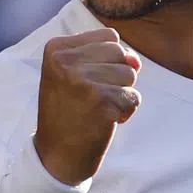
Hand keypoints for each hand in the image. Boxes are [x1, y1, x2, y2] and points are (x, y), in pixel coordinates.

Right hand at [33, 28, 140, 184]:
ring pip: (130, 75)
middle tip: (93, 98)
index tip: (89, 81)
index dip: (110, 60)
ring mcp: (83, 81)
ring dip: (121, 95)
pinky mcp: (102, 102)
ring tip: (98, 109)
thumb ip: (103, 56)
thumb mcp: (71, 73)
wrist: (56, 156)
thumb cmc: (68, 112)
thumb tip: (136, 62)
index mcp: (56, 48)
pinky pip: (133, 97)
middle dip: (117, 77)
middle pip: (121, 53)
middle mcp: (66, 61)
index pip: (109, 36)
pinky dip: (125, 111)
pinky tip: (105, 120)